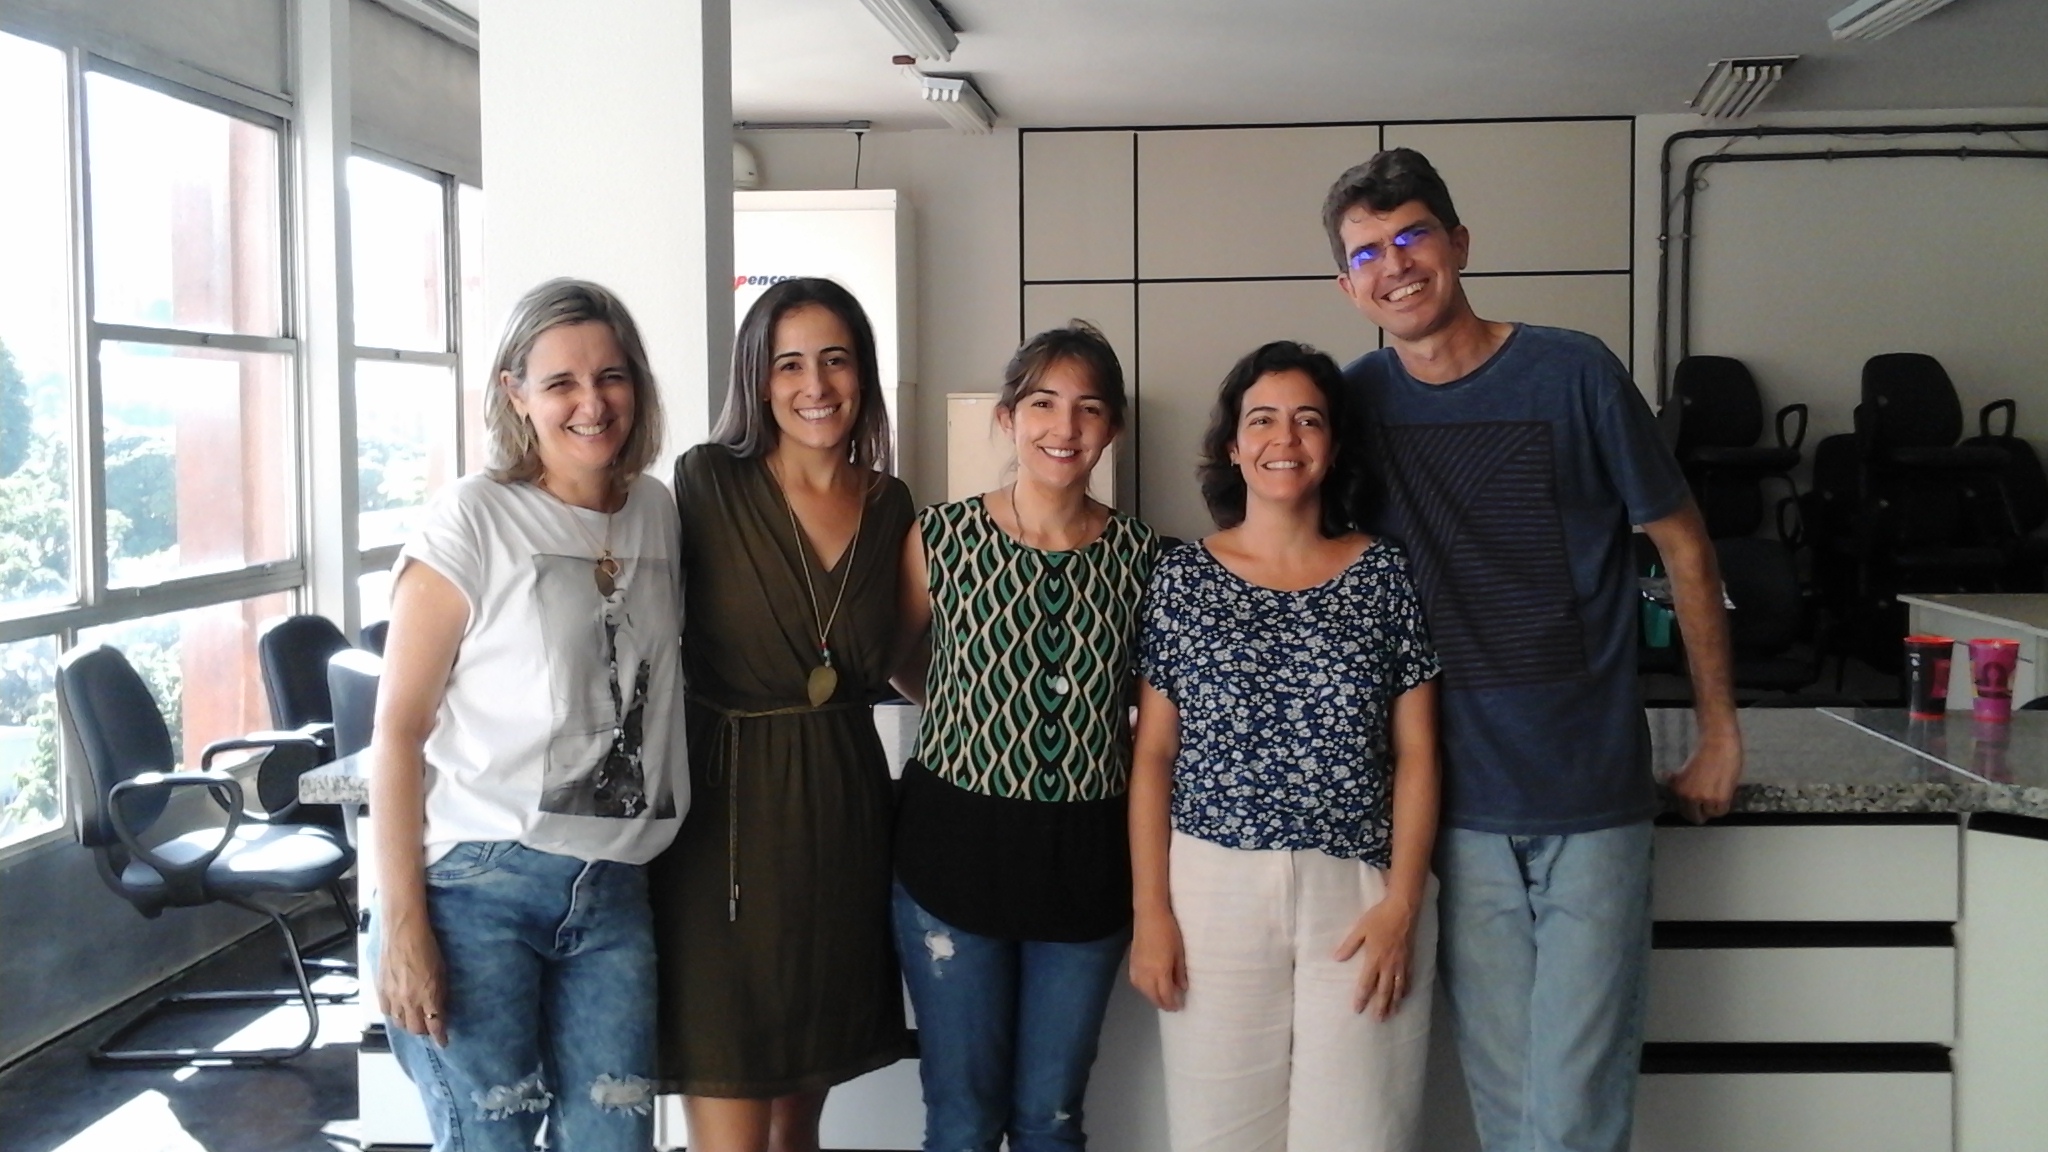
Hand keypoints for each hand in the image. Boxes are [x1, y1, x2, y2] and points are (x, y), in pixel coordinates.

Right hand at [378, 913, 447, 1045]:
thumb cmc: (427, 947)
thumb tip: (440, 1008)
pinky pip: (386, 1011)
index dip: (439, 1037)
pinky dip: (394, 1014)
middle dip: (424, 1031)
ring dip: (408, 1024)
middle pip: (415, 1029)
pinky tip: (399, 1009)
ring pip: (399, 1023)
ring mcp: (393, 997)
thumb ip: (440, 993)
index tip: (443, 1042)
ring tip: (414, 1019)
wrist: (402, 931)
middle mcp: (409, 1001)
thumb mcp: (442, 972)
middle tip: (429, 1027)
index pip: (435, 1025)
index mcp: (428, 996)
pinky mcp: (380, 990)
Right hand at [1129, 907, 1187, 1011]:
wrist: (1149, 915)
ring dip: (1152, 997)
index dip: (1172, 1003)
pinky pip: (1136, 983)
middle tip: (1172, 1006)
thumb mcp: (1179, 952)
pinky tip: (1149, 987)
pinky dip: (1144, 989)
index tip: (1179, 1007)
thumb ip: (1180, 972)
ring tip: (1161, 998)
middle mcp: (1146, 974)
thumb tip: (1182, 987)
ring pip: (1143, 991)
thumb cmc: (1169, 931)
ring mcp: (1137, 969)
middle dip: (1162, 1004)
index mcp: (1160, 971)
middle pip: (1153, 996)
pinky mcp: (1131, 963)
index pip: (1165, 995)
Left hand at [1336, 894, 1416, 1019]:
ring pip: (1398, 988)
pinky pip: (1408, 979)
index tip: (1357, 1010)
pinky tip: (1404, 997)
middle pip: (1384, 991)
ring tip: (1391, 1014)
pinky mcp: (1410, 960)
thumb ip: (1349, 945)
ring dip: (1394, 1003)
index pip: (1367, 983)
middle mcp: (1388, 965)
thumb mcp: (1360, 929)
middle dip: (1380, 1006)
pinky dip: (1406, 990)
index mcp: (1375, 959)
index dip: (1362, 997)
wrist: (1403, 910)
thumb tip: (1336, 958)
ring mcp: (1401, 964)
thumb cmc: (1379, 918)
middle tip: (1377, 1020)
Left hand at [1669, 728, 1742, 823]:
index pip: (1683, 811)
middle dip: (1701, 812)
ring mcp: (1704, 798)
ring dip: (1714, 808)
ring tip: (1717, 795)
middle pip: (1694, 817)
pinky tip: (1724, 795)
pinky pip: (1721, 812)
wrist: (1718, 743)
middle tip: (1707, 805)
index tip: (1696, 805)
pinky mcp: (1720, 799)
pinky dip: (1723, 806)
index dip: (1691, 808)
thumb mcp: (1685, 769)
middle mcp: (1688, 796)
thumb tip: (1667, 779)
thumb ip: (1678, 781)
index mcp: (1678, 790)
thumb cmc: (1704, 753)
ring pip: (1710, 814)